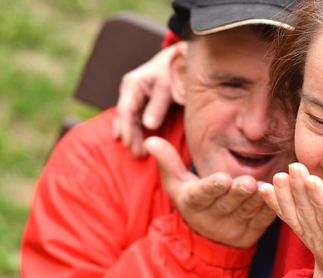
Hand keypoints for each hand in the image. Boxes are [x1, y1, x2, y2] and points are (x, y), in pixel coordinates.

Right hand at [113, 42, 186, 157]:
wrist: (179, 59)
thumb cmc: (174, 72)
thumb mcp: (167, 87)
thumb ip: (158, 105)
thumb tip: (149, 126)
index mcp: (134, 84)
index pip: (126, 110)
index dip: (127, 129)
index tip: (130, 144)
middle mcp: (129, 89)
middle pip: (125, 116)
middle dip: (129, 136)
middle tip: (137, 154)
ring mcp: (132, 94)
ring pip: (127, 117)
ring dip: (130, 135)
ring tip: (136, 152)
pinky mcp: (138, 99)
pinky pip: (132, 116)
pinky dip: (131, 128)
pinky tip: (129, 140)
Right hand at [145, 136, 276, 247]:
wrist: (209, 238)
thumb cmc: (194, 200)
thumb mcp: (177, 184)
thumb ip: (168, 162)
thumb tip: (151, 140)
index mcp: (194, 203)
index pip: (202, 195)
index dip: (212, 188)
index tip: (222, 179)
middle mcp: (214, 218)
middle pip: (228, 204)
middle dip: (238, 193)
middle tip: (248, 182)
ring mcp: (235, 227)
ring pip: (248, 211)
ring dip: (258, 199)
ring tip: (266, 185)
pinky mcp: (253, 232)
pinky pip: (265, 220)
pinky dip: (273, 207)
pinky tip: (281, 193)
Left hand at [259, 163, 322, 277]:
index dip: (320, 199)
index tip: (311, 180)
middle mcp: (321, 237)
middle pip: (308, 210)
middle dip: (299, 188)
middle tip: (294, 166)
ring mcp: (307, 235)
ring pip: (294, 212)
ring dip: (284, 194)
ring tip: (279, 176)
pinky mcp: (299, 231)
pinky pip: (285, 216)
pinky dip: (273, 203)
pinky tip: (262, 188)